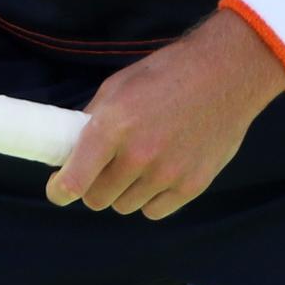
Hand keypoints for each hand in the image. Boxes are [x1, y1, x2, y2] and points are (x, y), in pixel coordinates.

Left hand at [45, 9, 284, 219]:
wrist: (225, 74)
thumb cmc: (167, 73)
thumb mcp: (119, 85)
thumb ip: (94, 120)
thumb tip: (71, 149)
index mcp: (114, 125)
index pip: (75, 180)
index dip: (60, 190)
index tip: (58, 190)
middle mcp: (139, 155)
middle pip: (98, 198)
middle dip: (94, 186)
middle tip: (102, 169)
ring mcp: (167, 174)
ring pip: (125, 206)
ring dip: (123, 192)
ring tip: (136, 164)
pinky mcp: (192, 186)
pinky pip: (154, 211)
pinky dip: (150, 198)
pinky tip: (157, 173)